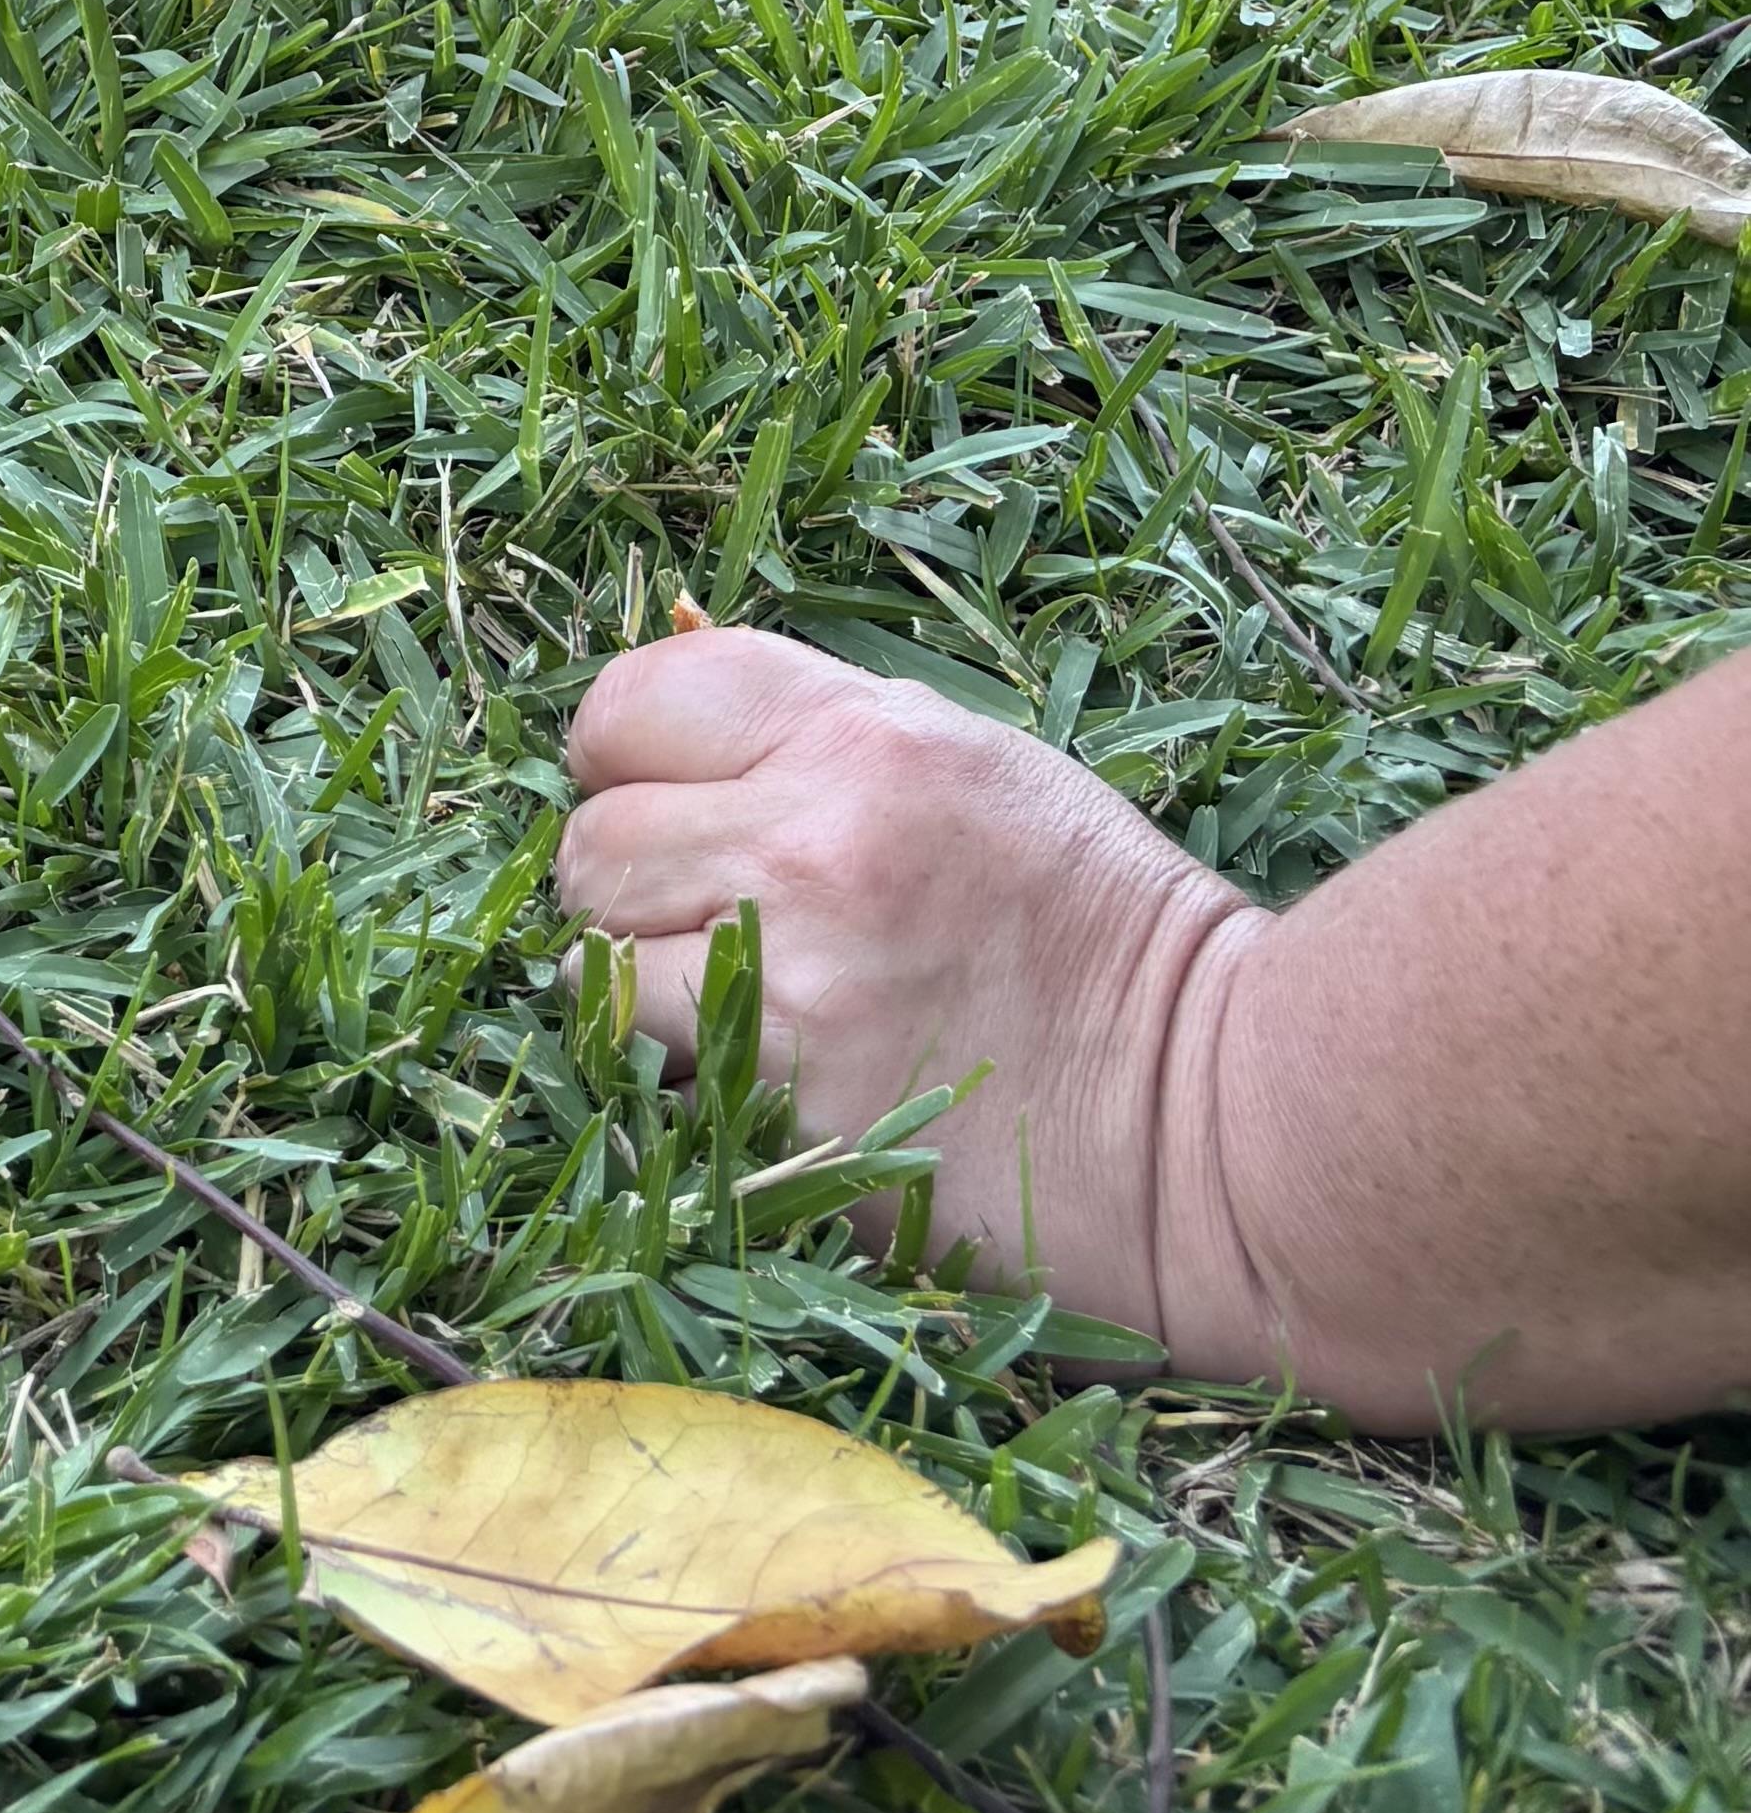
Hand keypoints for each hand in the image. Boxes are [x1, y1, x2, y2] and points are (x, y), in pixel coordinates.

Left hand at [556, 625, 1267, 1349]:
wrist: (1216, 1116)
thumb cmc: (1099, 938)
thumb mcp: (972, 773)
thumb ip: (814, 741)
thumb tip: (657, 729)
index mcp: (869, 737)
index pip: (640, 697)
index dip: (624, 755)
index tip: (653, 796)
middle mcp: (817, 834)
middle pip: (596, 832)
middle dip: (627, 877)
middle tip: (700, 919)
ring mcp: (796, 966)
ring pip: (596, 946)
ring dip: (635, 975)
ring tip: (734, 999)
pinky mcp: (786, 1090)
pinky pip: (639, 1054)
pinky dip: (667, 1063)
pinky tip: (752, 1068)